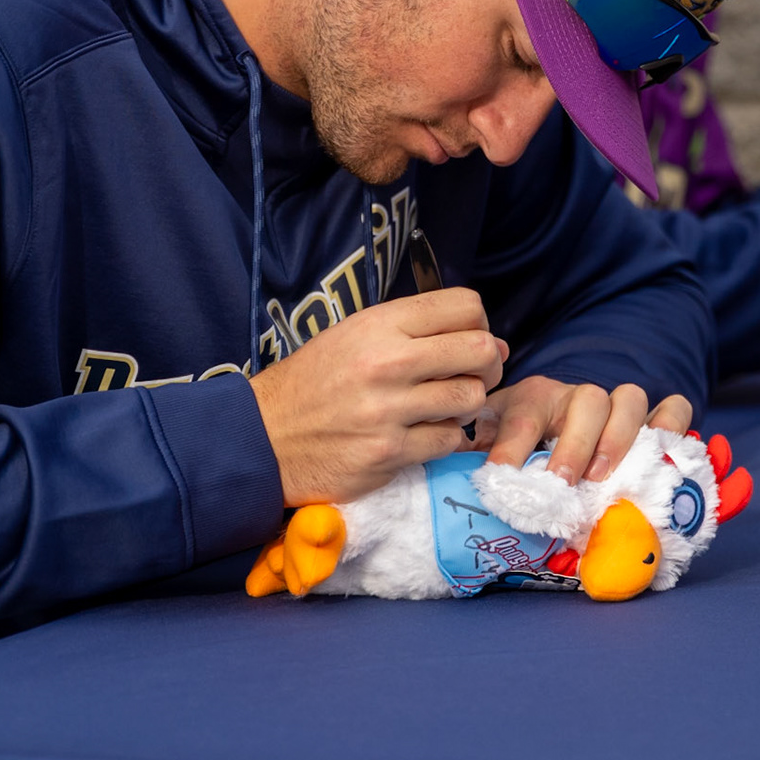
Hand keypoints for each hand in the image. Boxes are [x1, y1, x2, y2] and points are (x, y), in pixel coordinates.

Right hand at [251, 288, 507, 505]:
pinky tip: (420, 433)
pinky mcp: (389, 454)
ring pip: (471, 399)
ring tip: (441, 406)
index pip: (464, 306)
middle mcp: (387, 362)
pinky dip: (442, 438)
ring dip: (465, 405)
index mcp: (378, 325)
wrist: (263, 437)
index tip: (467, 340)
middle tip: (471, 376)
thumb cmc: (312, 383)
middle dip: (487, 364)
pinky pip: (447, 441)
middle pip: (480, 350)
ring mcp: (389, 411)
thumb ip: (416, 332)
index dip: (478, 323)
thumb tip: (497, 344)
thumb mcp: (352, 336)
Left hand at [476, 376, 693, 485]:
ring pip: (629, 399)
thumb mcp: (492, 448)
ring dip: (618, 438)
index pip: (523, 414)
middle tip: (561, 480)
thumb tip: (456, 486)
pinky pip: (674, 408)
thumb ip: (478, 461)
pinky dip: (671, 427)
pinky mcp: (651, 420)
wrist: (555, 430)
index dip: (512, 445)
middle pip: (586, 401)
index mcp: (533, 398)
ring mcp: (617, 406)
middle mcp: (577, 397)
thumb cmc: (520, 448)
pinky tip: (659, 454)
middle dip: (574, 443)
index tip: (500, 476)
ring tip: (601, 477)